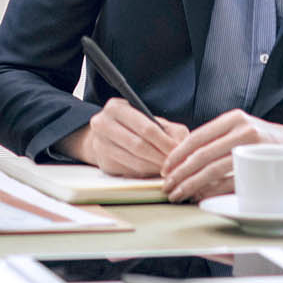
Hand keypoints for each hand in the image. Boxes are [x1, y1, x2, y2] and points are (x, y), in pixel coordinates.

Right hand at [74, 99, 188, 176]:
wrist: (107, 134)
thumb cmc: (135, 125)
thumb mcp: (151, 119)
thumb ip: (170, 130)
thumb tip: (182, 148)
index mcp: (116, 108)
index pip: (146, 128)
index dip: (165, 142)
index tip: (179, 151)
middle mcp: (102, 124)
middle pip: (139, 146)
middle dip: (161, 157)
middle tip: (175, 165)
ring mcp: (100, 145)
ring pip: (135, 162)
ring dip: (155, 168)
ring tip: (169, 169)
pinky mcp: (104, 163)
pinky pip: (130, 172)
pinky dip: (146, 174)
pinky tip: (155, 172)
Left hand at [162, 110, 282, 201]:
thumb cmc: (266, 142)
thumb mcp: (242, 129)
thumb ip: (218, 139)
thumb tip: (184, 161)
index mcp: (233, 119)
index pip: (197, 136)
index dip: (177, 154)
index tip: (165, 169)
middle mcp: (242, 129)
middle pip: (202, 154)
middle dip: (180, 173)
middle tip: (168, 186)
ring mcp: (253, 147)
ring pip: (214, 169)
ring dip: (192, 184)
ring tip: (179, 194)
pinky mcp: (262, 166)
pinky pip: (231, 182)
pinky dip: (213, 191)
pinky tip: (202, 197)